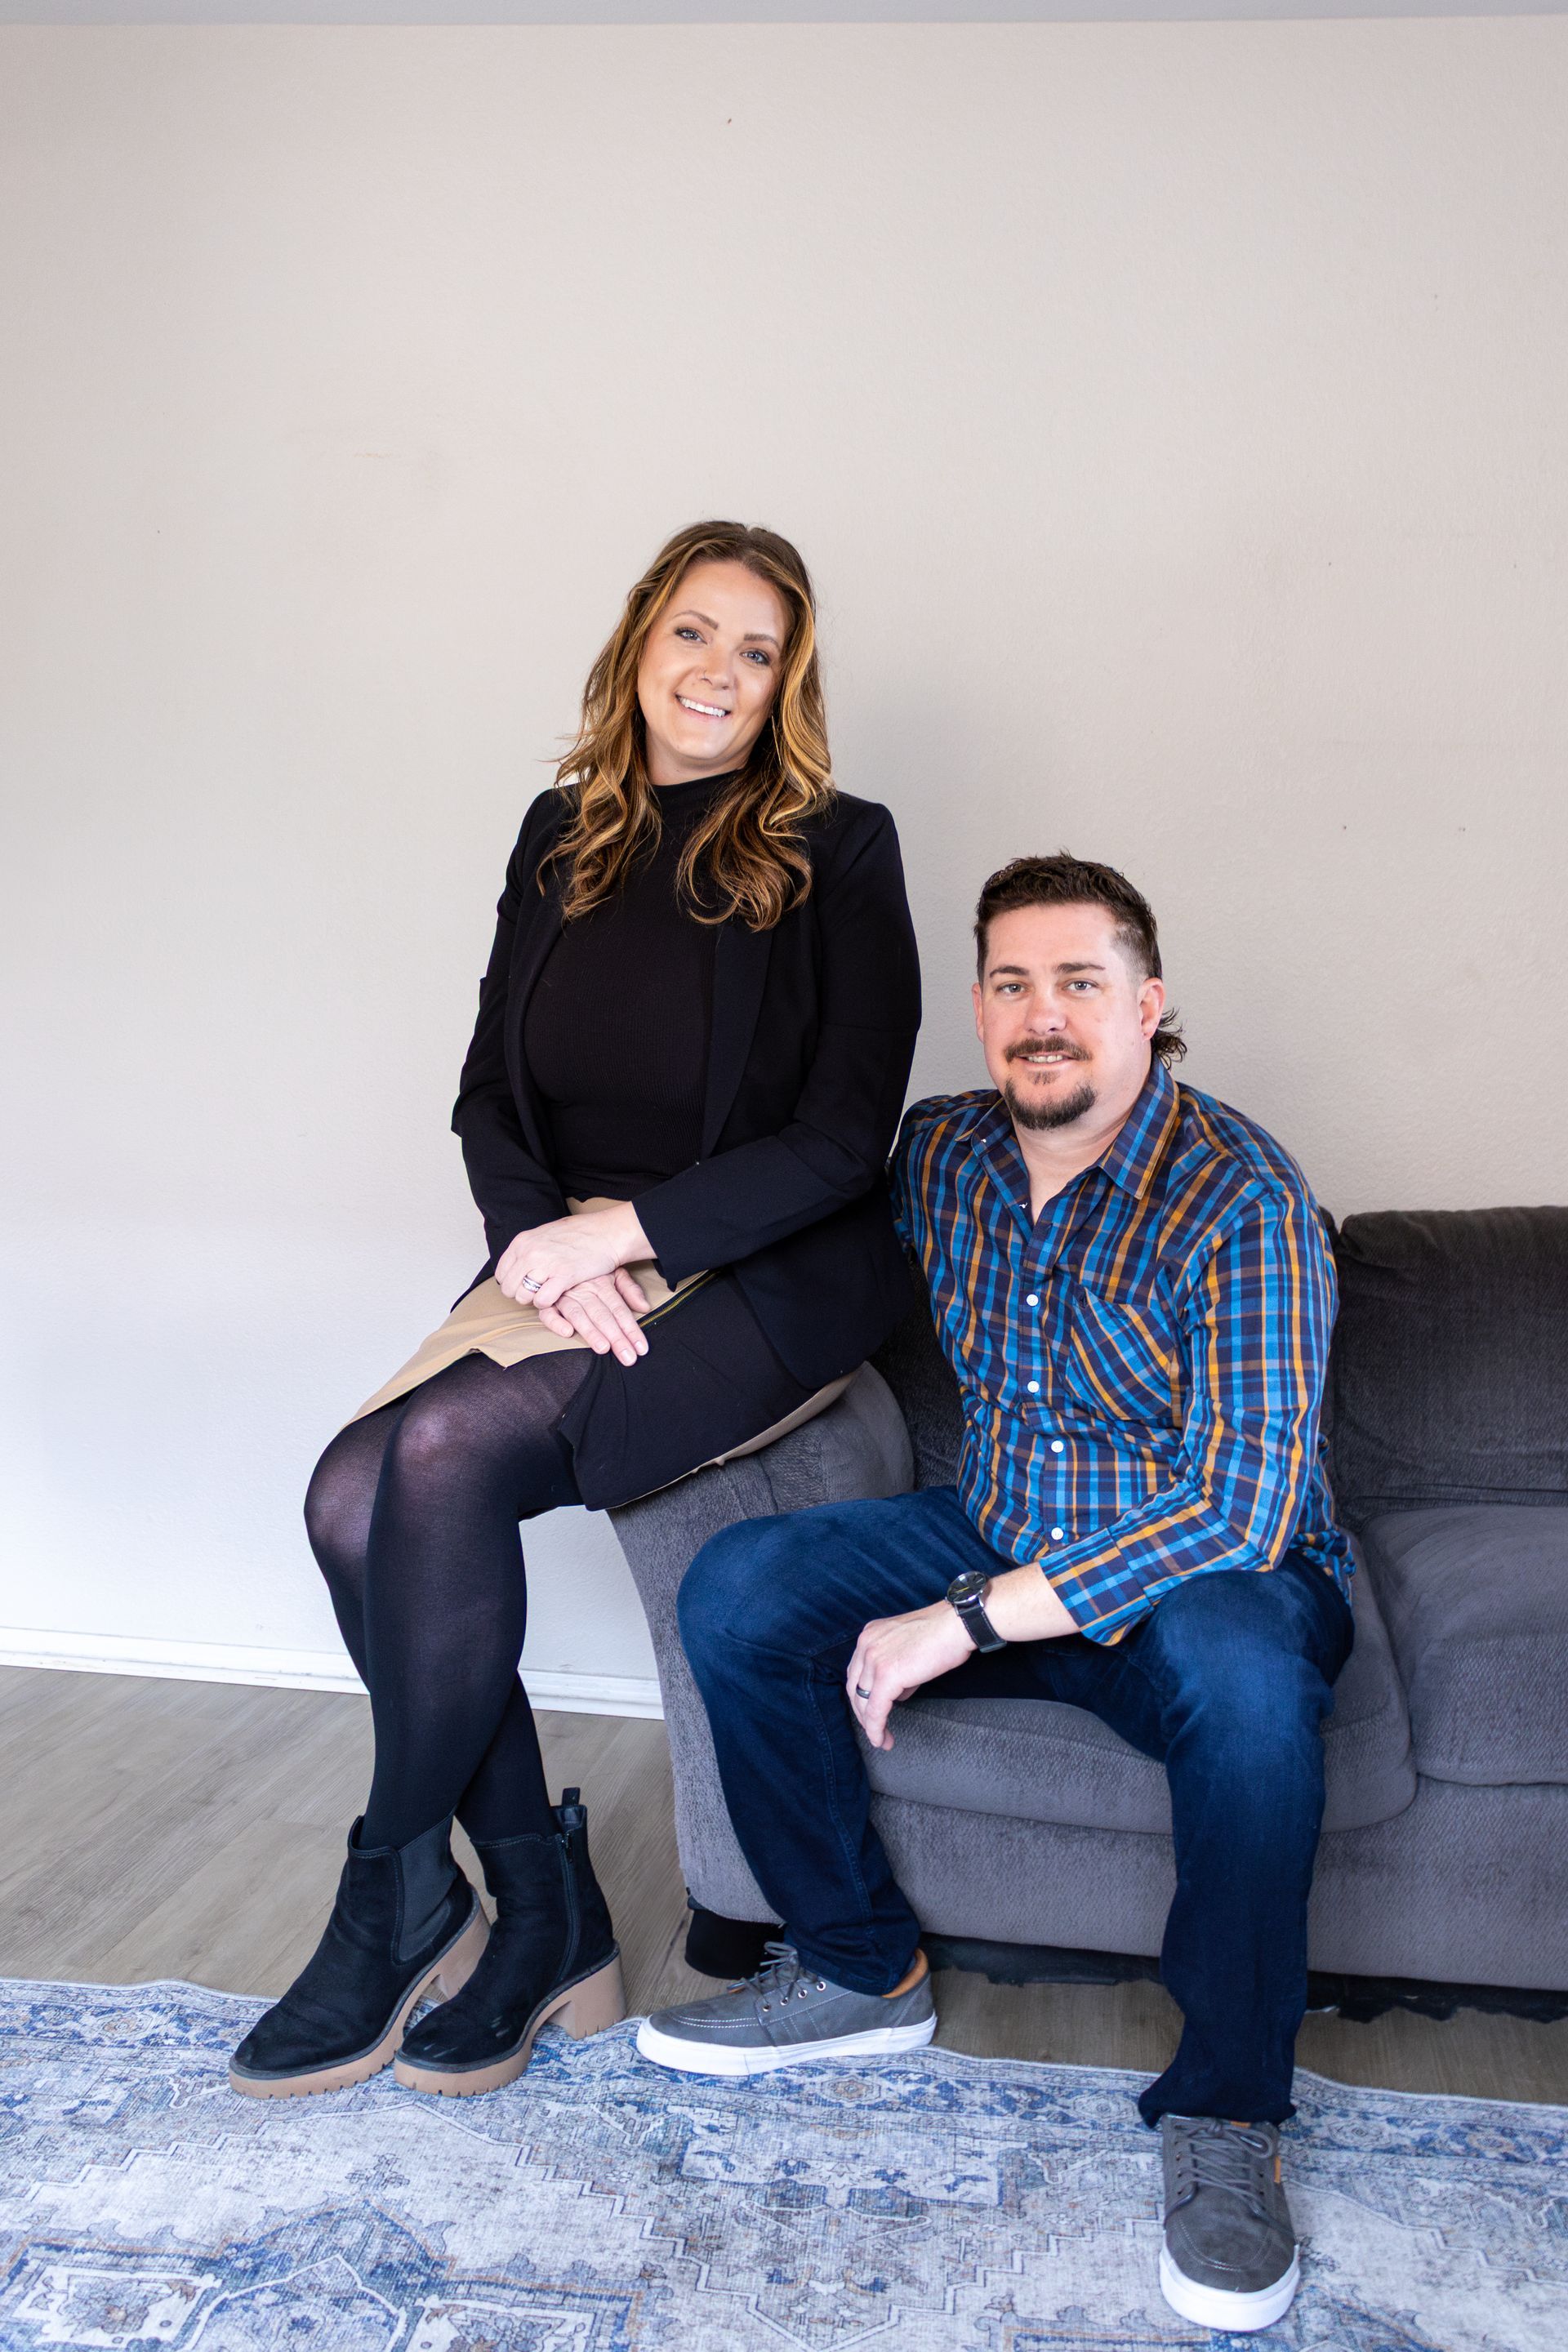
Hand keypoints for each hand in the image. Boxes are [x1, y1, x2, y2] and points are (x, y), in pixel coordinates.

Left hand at [495, 1203, 650, 1309]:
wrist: (607, 1233)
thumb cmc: (580, 1233)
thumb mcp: (545, 1233)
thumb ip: (529, 1248)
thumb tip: (517, 1264)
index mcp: (523, 1241)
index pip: (501, 1272)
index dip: (511, 1282)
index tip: (524, 1283)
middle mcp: (529, 1252)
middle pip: (509, 1288)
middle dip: (521, 1294)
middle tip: (537, 1290)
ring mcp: (545, 1264)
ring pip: (522, 1296)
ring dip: (533, 1299)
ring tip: (547, 1292)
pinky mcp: (562, 1277)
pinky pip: (541, 1301)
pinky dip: (547, 1303)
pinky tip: (556, 1295)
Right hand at [536, 1271, 650, 1365]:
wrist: (558, 1254)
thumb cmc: (590, 1270)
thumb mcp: (613, 1272)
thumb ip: (629, 1290)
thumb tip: (645, 1308)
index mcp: (602, 1284)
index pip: (619, 1310)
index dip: (631, 1329)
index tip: (641, 1348)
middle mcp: (584, 1291)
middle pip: (602, 1316)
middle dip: (616, 1338)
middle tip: (627, 1357)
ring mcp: (564, 1296)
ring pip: (579, 1315)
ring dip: (590, 1332)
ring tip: (603, 1348)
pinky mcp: (547, 1302)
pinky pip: (548, 1313)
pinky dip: (556, 1322)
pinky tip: (567, 1332)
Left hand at [846, 1599, 975, 1751]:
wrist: (956, 1626)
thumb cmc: (942, 1635)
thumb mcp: (908, 1649)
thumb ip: (897, 1670)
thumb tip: (897, 1694)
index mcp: (869, 1635)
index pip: (856, 1672)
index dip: (862, 1696)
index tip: (870, 1712)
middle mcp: (866, 1644)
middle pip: (854, 1687)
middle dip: (862, 1713)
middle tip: (874, 1731)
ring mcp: (874, 1659)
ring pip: (863, 1701)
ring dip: (870, 1725)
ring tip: (882, 1740)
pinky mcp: (886, 1675)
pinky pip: (876, 1709)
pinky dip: (876, 1728)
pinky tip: (882, 1739)